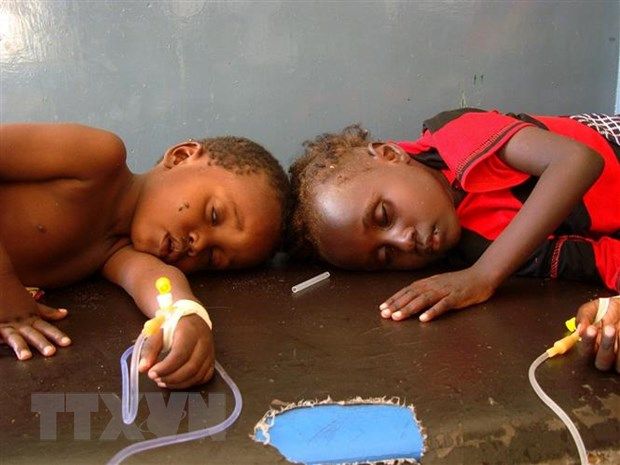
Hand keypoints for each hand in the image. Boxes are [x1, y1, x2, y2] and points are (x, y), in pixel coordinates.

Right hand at [0, 301, 71, 359]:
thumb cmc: (15, 294)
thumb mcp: (32, 305)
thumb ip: (47, 312)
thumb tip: (64, 314)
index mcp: (30, 319)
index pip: (47, 328)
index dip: (57, 335)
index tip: (67, 343)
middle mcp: (20, 323)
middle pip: (33, 335)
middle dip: (42, 343)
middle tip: (51, 352)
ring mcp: (5, 326)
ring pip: (14, 338)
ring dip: (21, 347)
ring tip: (26, 356)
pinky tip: (0, 344)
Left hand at [138, 314, 214, 388]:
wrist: (191, 319)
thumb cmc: (173, 325)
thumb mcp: (159, 331)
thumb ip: (150, 349)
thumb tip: (142, 368)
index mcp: (190, 332)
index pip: (180, 354)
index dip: (165, 368)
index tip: (151, 373)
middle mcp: (204, 343)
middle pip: (191, 368)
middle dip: (171, 378)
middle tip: (156, 379)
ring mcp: (210, 353)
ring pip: (198, 375)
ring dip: (179, 383)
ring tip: (163, 381)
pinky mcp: (212, 360)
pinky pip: (204, 377)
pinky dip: (190, 383)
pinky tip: (177, 382)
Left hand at [379, 267, 495, 321]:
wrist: (482, 275)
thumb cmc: (460, 282)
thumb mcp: (440, 284)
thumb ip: (427, 289)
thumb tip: (411, 298)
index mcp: (429, 282)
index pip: (407, 290)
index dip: (394, 299)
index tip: (382, 308)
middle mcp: (434, 285)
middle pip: (412, 295)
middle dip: (397, 305)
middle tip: (384, 314)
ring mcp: (445, 291)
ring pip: (423, 300)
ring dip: (409, 309)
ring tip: (397, 317)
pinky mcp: (457, 298)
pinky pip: (443, 305)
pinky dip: (432, 312)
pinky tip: (423, 319)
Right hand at [576, 297, 618, 372]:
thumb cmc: (605, 309)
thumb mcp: (590, 309)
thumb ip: (584, 317)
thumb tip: (579, 329)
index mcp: (589, 346)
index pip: (585, 352)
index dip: (587, 343)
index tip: (590, 329)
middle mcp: (603, 355)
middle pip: (602, 363)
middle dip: (606, 346)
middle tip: (609, 328)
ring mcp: (617, 358)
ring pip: (618, 365)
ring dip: (619, 348)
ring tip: (619, 329)